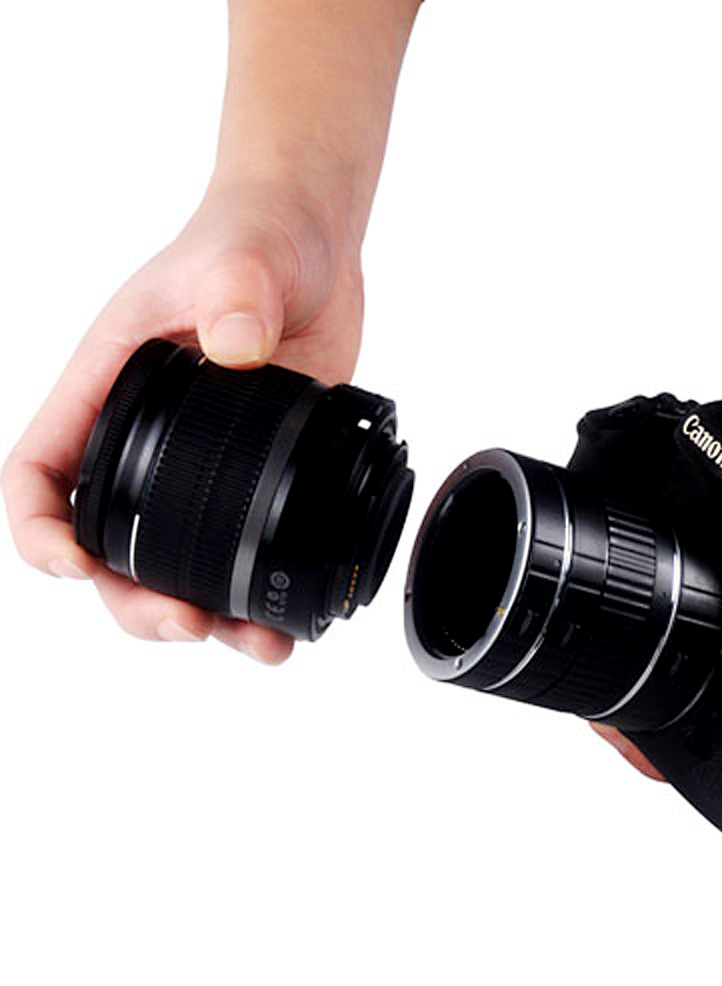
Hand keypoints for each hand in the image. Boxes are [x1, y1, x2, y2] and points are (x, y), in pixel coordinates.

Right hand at [2, 176, 362, 663]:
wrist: (313, 245)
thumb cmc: (254, 235)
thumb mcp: (240, 255)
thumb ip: (233, 291)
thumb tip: (236, 347)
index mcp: (110, 389)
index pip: (41, 471)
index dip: (39, 528)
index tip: (71, 566)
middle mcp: (148, 438)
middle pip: (112, 544)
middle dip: (136, 600)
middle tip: (190, 624)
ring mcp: (207, 462)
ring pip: (180, 560)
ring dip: (206, 614)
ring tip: (259, 645)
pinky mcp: (261, 471)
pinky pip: (245, 543)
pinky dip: (257, 588)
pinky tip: (289, 616)